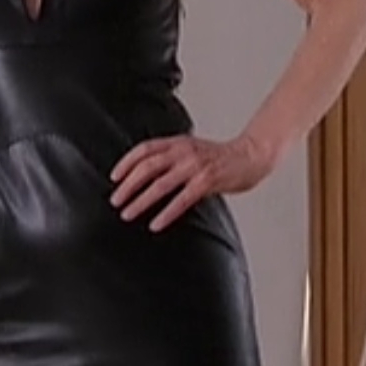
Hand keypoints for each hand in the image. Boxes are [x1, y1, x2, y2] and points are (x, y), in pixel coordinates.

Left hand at [110, 135, 274, 230]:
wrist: (251, 156)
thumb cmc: (221, 157)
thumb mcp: (193, 150)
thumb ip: (172, 157)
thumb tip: (147, 173)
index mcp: (178, 142)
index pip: (145, 149)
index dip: (126, 163)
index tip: (114, 178)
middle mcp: (184, 151)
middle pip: (147, 167)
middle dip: (127, 186)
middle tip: (116, 201)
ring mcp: (196, 165)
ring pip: (160, 184)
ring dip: (141, 201)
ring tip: (128, 213)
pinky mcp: (207, 181)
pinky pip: (182, 199)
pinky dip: (166, 212)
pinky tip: (156, 223)